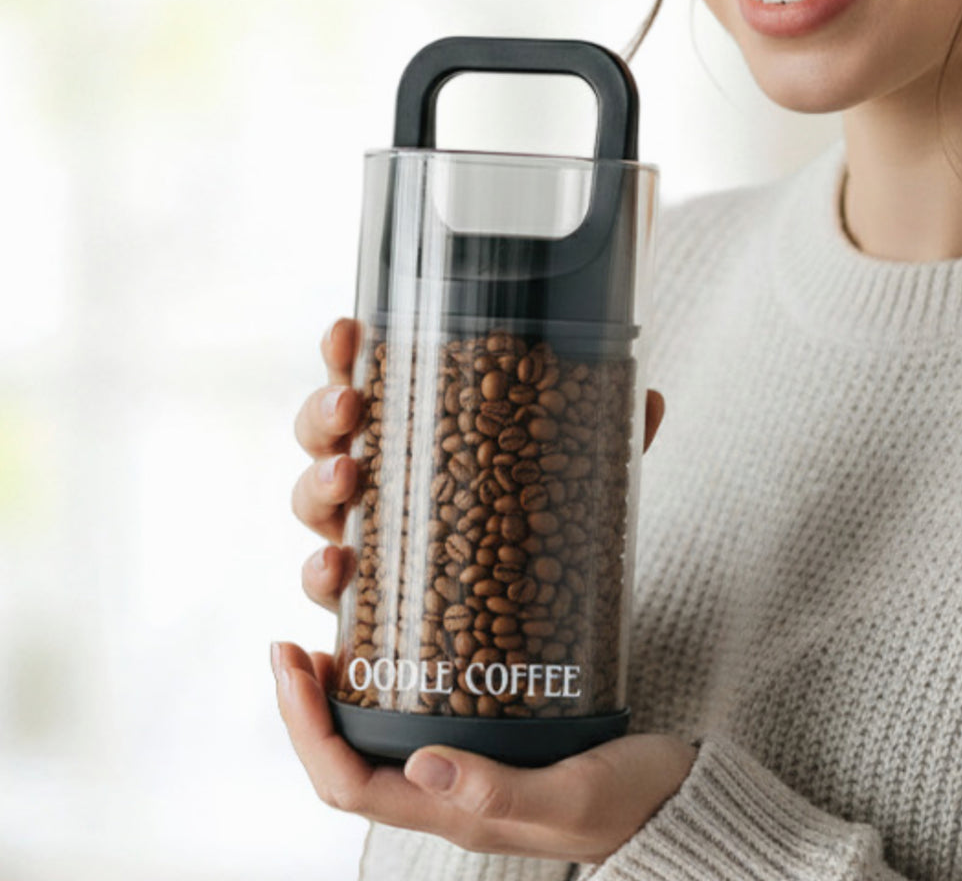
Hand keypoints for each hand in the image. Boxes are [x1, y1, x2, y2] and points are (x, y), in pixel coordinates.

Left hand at [271, 641, 696, 863]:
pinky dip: (383, 688)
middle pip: (343, 765)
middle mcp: (445, 797)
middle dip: (302, 708)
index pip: (346, 783)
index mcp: (455, 814)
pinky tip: (392, 648)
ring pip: (371, 744)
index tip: (290, 661)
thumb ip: (500, 789)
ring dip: (333, 698)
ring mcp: (463, 773)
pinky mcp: (486, 745)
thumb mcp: (575, 793)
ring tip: (324, 639)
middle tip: (288, 642)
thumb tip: (418, 766)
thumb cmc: (634, 798)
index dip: (305, 728)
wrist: (680, 799)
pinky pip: (411, 724)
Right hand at [291, 317, 666, 612]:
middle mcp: (377, 475)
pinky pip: (323, 586)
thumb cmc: (526, 526)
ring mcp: (365, 536)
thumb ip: (599, 437)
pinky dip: (319, 575)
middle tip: (351, 406)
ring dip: (316, 483)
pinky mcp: (363, 603)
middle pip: (323, 433)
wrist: (525, 632)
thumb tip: (648, 398)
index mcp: (413, 428)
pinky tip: (337, 568)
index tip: (347, 330)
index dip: (345, 351)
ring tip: (348, 477)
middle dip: (325, 412)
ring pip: (310, 501)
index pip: (368, 376)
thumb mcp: (567, 475)